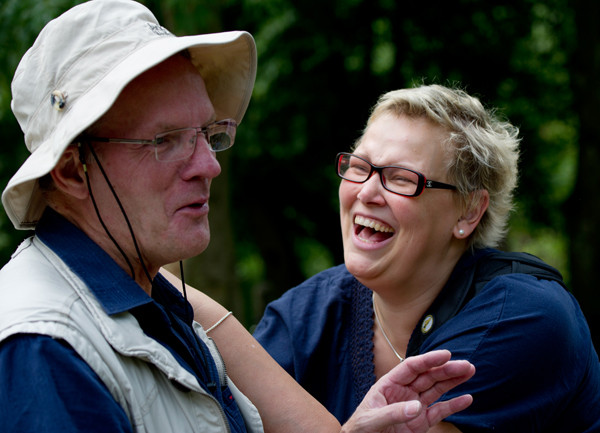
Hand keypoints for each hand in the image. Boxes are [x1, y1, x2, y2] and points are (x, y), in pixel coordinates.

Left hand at [341, 350, 474, 432]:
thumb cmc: (360, 429)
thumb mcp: (371, 419)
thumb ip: (392, 413)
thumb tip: (416, 407)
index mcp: (389, 384)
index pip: (411, 368)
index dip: (429, 360)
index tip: (446, 355)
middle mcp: (404, 392)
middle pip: (428, 376)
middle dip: (447, 369)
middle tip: (466, 365)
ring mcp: (414, 407)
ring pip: (437, 390)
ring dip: (453, 381)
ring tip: (469, 371)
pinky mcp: (421, 423)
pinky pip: (440, 412)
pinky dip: (454, 405)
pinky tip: (467, 398)